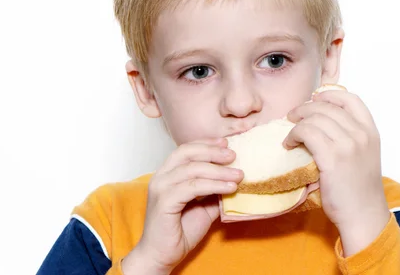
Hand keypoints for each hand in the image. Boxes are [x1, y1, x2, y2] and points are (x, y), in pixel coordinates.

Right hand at [122, 138, 243, 274]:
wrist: (161, 256)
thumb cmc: (180, 231)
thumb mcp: (203, 206)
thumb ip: (214, 191)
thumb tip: (234, 178)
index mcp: (167, 174)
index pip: (186, 149)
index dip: (207, 144)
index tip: (226, 143)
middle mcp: (161, 176)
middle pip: (187, 152)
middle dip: (213, 151)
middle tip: (234, 155)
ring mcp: (161, 188)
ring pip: (192, 169)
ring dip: (219, 170)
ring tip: (238, 174)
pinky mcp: (164, 201)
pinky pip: (193, 187)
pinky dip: (214, 185)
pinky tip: (229, 188)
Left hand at [283, 89, 389, 255]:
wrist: (363, 215)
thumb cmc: (358, 189)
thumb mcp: (362, 155)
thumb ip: (349, 136)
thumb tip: (319, 120)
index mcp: (371, 131)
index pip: (351, 99)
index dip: (329, 94)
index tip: (314, 99)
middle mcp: (361, 134)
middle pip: (327, 106)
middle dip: (305, 108)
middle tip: (292, 117)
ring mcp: (348, 145)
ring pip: (314, 118)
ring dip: (297, 123)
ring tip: (290, 135)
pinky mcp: (332, 157)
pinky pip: (306, 133)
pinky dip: (293, 135)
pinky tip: (289, 145)